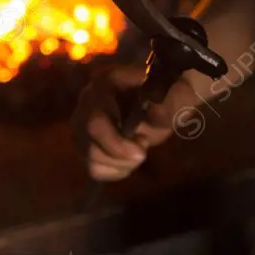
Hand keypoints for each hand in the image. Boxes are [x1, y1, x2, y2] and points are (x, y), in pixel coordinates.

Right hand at [71, 65, 198, 180]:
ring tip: (137, 153)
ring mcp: (82, 122)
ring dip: (119, 165)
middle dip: (119, 157)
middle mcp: (87, 101)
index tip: (142, 152)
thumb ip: (164, 107)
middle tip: (142, 154)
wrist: (166, 98)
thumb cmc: (168, 95)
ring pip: (89, 158)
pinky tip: (128, 161)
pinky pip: (93, 167)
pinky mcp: (85, 141)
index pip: (96, 122)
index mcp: (106, 82)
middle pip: (87, 144)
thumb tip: (156, 111)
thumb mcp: (173, 98)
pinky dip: (114, 171)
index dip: (116, 144)